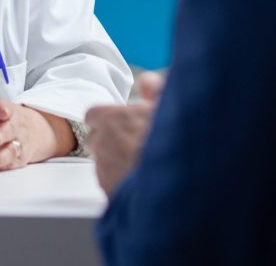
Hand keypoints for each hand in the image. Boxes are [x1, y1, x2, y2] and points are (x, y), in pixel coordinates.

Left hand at [0, 65, 73, 171]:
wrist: (33, 131)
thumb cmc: (2, 115)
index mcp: (3, 110)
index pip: (4, 108)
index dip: (2, 110)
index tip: (1, 111)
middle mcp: (12, 126)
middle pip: (10, 129)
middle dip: (4, 132)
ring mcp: (15, 143)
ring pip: (10, 151)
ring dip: (0, 156)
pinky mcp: (16, 160)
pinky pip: (9, 165)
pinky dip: (0, 168)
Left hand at [85, 71, 164, 195]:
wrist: (182, 188)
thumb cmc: (176, 145)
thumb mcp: (171, 107)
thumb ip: (156, 90)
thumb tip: (146, 81)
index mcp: (114, 119)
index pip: (93, 115)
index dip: (106, 119)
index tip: (118, 123)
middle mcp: (104, 144)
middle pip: (96, 140)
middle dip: (110, 142)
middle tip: (134, 145)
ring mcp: (106, 171)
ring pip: (104, 163)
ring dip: (117, 163)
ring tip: (142, 166)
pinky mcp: (110, 193)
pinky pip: (111, 185)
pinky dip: (122, 184)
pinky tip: (143, 183)